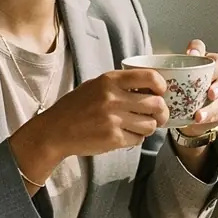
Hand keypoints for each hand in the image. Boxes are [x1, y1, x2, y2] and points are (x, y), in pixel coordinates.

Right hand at [10, 69, 169, 183]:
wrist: (56, 130)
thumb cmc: (76, 107)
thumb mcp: (96, 85)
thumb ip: (120, 84)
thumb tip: (151, 89)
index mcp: (110, 80)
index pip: (149, 77)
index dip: (161, 85)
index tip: (161, 92)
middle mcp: (113, 98)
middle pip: (156, 104)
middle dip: (162, 112)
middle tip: (159, 116)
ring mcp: (114, 120)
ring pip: (150, 125)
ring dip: (148, 127)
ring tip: (138, 126)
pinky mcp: (113, 139)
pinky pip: (138, 139)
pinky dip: (136, 139)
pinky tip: (125, 135)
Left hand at [182, 39, 217, 135]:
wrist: (188, 109)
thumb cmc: (186, 83)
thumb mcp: (182, 69)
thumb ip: (184, 59)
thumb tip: (190, 53)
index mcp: (214, 64)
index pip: (217, 60)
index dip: (212, 61)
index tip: (192, 57)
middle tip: (210, 93)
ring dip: (211, 108)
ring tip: (199, 115)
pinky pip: (217, 114)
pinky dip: (208, 118)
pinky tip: (200, 120)